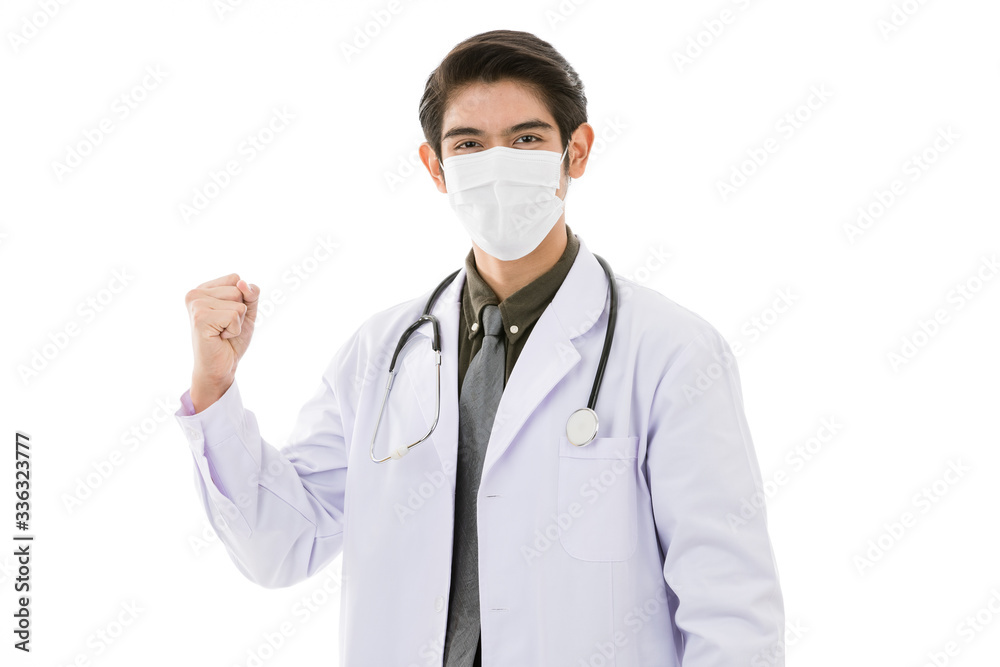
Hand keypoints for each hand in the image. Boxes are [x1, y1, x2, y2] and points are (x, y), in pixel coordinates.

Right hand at [184, 273, 258, 411]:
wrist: (221, 366)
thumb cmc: (231, 340)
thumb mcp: (247, 312)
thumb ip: (251, 294)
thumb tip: (243, 283)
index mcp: (203, 289)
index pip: (236, 279)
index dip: (241, 300)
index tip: (227, 316)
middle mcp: (195, 294)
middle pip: (238, 289)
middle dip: (240, 312)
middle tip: (224, 327)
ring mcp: (196, 305)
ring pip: (238, 303)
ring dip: (237, 322)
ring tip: (221, 332)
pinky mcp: (200, 318)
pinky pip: (234, 316)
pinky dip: (234, 330)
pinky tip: (219, 337)